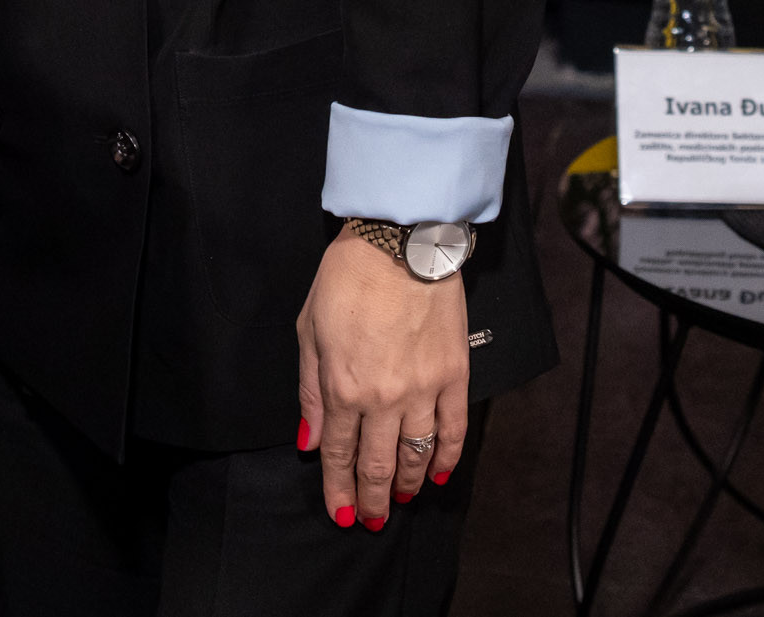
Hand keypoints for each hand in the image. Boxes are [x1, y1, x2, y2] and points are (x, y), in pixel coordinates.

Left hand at [296, 225, 472, 531]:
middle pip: (377, 465)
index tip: (341, 515)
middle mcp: (384, 399)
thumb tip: (310, 440)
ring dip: (408, 485)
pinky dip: (448, 458)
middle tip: (372, 521)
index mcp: (343, 388)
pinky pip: (453, 430)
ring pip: (416, 456)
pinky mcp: (454, 376)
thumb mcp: (309, 331)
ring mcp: (423, 391)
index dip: (338, 490)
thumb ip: (311, 391)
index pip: (339, 455)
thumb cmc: (347, 279)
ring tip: (403, 501)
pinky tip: (441, 475)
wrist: (400, 243)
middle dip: (372, 500)